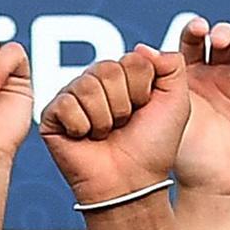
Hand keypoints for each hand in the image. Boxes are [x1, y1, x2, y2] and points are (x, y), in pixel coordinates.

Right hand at [43, 46, 191, 208]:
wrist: (131, 182)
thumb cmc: (153, 146)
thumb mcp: (177, 101)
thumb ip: (171, 64)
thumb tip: (141, 48)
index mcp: (124, 75)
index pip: (132, 59)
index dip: (142, 88)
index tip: (144, 110)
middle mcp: (97, 82)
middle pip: (107, 69)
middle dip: (122, 103)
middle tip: (123, 124)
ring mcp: (73, 96)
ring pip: (87, 86)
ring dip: (103, 118)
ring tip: (105, 133)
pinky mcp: (52, 115)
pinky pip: (65, 104)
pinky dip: (81, 126)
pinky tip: (85, 138)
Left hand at [171, 16, 229, 202]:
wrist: (212, 185)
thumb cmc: (184, 152)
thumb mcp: (167, 112)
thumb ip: (158, 79)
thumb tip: (140, 48)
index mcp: (191, 71)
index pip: (195, 39)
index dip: (197, 30)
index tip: (197, 30)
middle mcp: (219, 71)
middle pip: (226, 38)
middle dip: (224, 33)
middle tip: (218, 40)